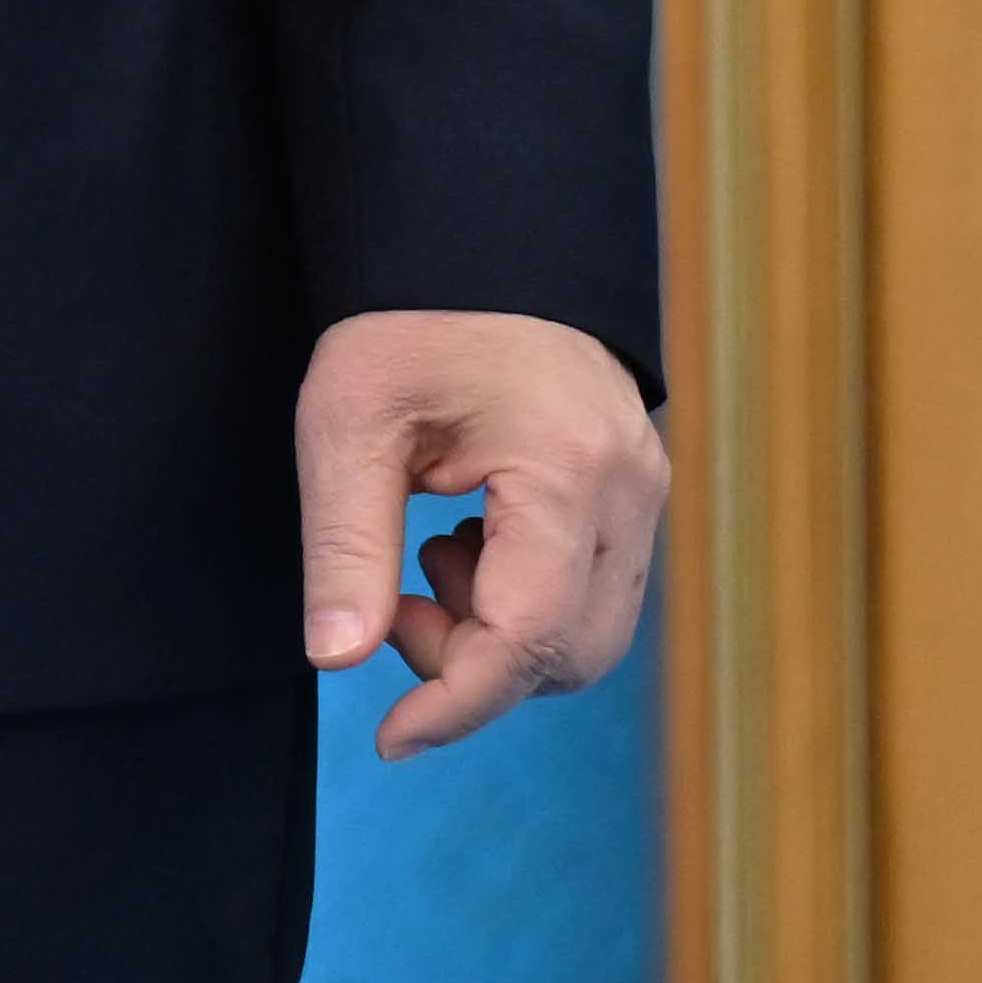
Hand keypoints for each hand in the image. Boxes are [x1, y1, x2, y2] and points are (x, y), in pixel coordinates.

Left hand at [296, 307, 665, 758]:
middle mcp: (629, 489)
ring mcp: (645, 491)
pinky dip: (525, 602)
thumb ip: (345, 546)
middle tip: (393, 603)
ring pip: (592, 635)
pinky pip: (594, 594)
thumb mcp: (348, 422)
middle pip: (573, 654)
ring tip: (427, 556)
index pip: (530, 638)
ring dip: (501, 635)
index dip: (458, 702)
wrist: (474, 244)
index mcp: (564, 468)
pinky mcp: (637, 492)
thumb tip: (336, 659)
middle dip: (476, 666)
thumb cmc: (407, 322)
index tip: (389, 738)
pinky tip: (463, 541)